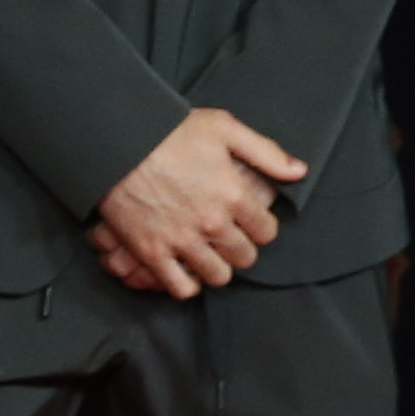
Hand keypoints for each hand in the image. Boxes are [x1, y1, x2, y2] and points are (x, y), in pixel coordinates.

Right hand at [88, 108, 300, 298]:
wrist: (115, 140)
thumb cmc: (169, 130)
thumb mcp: (223, 127)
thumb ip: (265, 152)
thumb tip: (299, 171)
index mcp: (233, 194)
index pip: (267, 232)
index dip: (261, 227)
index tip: (249, 221)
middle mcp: (212, 223)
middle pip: (244, 257)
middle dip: (241, 248)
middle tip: (228, 237)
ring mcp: (182, 241)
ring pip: (218, 276)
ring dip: (217, 267)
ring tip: (208, 253)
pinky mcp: (152, 251)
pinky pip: (181, 287)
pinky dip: (187, 283)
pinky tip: (186, 269)